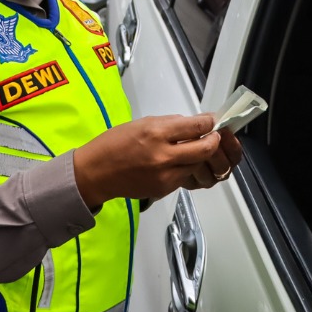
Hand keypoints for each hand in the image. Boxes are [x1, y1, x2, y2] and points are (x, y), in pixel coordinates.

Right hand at [73, 114, 243, 207]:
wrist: (96, 172)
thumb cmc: (114, 144)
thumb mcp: (142, 123)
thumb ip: (170, 124)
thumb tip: (194, 123)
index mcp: (156, 132)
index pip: (196, 126)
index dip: (209, 123)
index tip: (211, 121)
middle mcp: (164, 155)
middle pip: (205, 149)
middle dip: (214, 141)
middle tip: (213, 136)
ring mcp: (166, 175)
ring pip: (198, 164)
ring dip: (200, 156)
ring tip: (193, 149)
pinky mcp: (164, 189)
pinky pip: (185, 176)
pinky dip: (186, 168)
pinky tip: (177, 162)